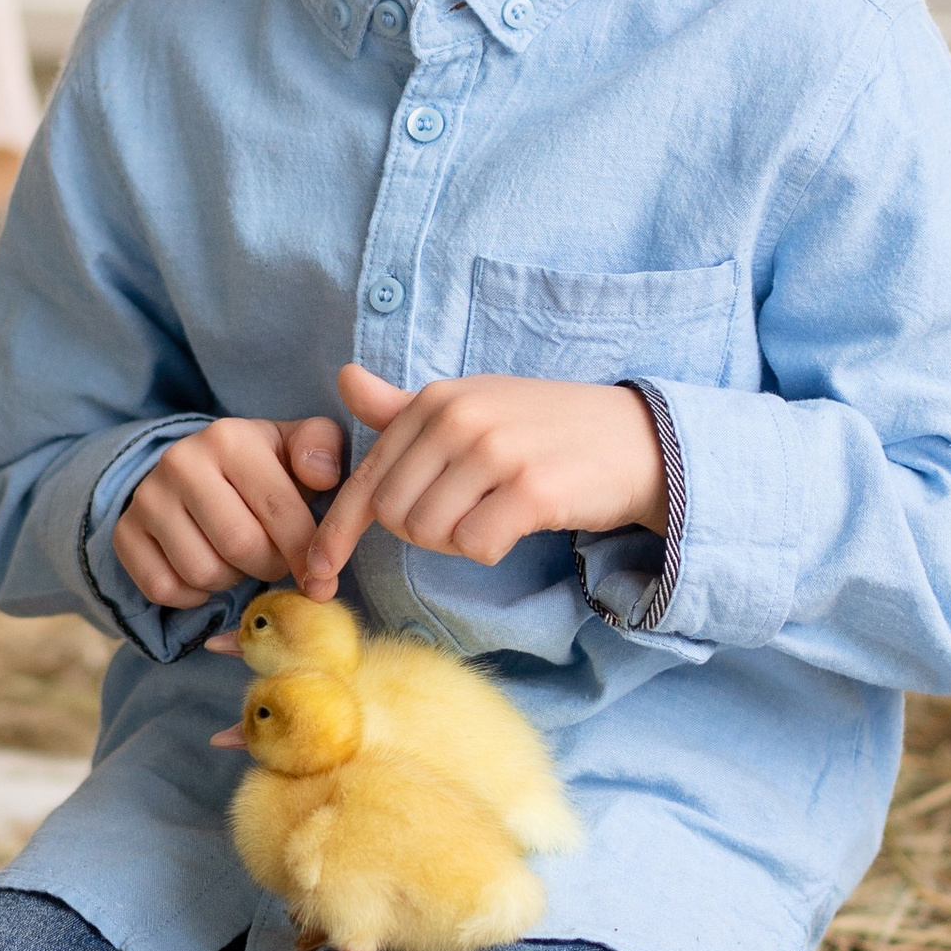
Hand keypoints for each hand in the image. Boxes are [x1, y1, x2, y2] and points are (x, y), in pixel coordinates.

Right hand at [114, 413, 345, 607]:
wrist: (196, 471)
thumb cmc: (260, 467)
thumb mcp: (294, 448)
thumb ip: (321, 449)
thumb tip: (324, 474)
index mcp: (228, 438)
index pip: (279, 510)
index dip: (306, 552)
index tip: (321, 573)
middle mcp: (180, 462)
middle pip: (241, 546)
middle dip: (269, 566)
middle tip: (274, 560)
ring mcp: (146, 498)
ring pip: (202, 573)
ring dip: (232, 579)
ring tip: (239, 559)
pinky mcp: (125, 533)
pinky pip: (163, 589)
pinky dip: (192, 595)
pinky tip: (207, 570)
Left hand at [302, 363, 664, 594]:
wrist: (634, 439)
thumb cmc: (542, 426)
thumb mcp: (470, 404)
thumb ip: (402, 405)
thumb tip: (343, 379)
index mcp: (436, 400)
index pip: (366, 479)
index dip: (334, 534)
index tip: (316, 572)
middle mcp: (460, 420)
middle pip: (394, 515)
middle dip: (419, 532)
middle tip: (463, 514)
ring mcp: (496, 453)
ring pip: (431, 534)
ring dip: (457, 540)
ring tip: (492, 513)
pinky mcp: (531, 490)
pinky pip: (476, 546)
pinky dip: (490, 548)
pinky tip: (515, 525)